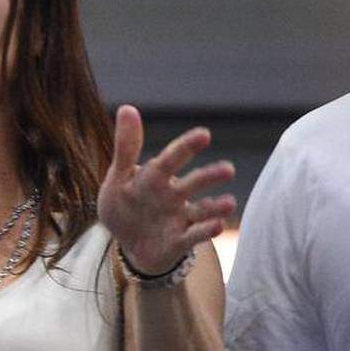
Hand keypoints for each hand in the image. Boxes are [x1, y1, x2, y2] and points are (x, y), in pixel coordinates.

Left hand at [97, 105, 236, 276]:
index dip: (185, 148)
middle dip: (208, 177)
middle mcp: (173, 195)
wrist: (128, 243)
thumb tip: (128, 108)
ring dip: (215, 207)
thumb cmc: (126, 204)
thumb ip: (126, 147)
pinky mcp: (179, 241)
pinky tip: (218, 225)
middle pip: (192, 184)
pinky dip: (204, 231)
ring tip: (230, 202)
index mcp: (155, 177)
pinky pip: (193, 236)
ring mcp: (179, 218)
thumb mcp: (118, 177)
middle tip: (229, 169)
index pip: (170, 159)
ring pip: (200, 210)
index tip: (204, 134)